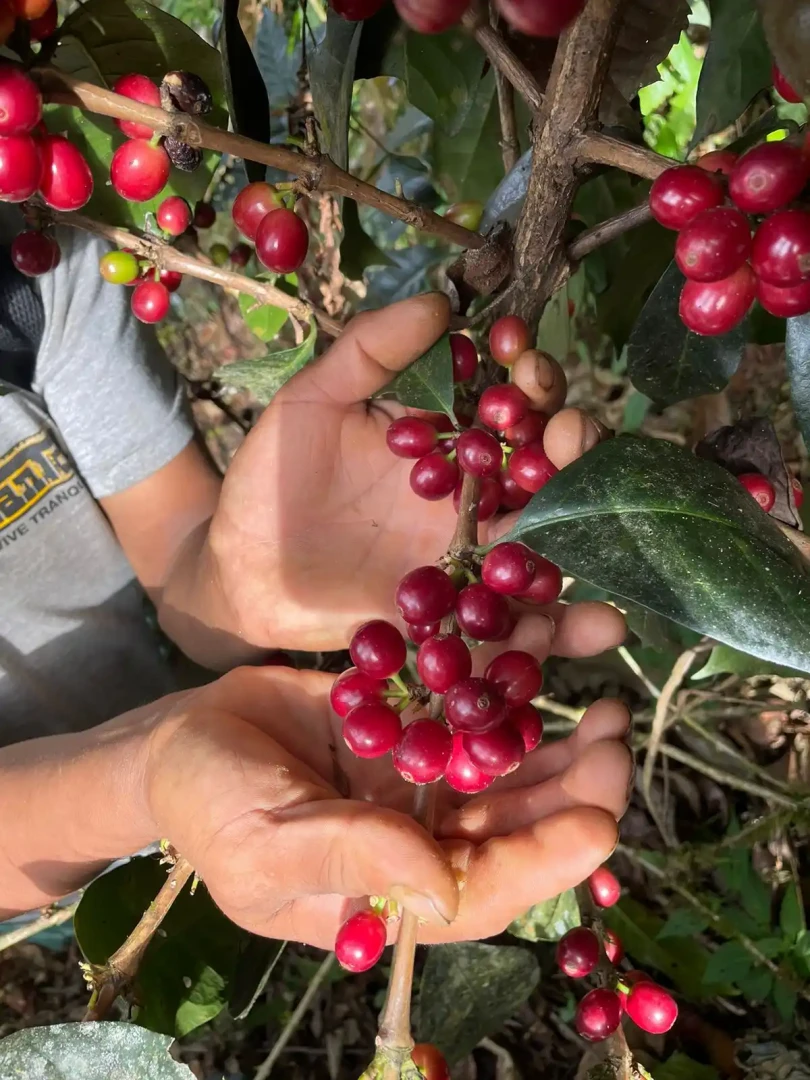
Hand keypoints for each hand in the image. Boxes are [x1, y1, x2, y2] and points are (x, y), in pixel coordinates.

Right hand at [145, 630, 631, 947]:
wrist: (180, 740)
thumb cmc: (207, 807)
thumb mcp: (264, 843)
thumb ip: (350, 858)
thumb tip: (443, 886)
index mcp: (391, 895)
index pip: (485, 891)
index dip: (545, 862)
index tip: (598, 822)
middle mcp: (420, 840)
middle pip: (515, 826)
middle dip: (573, 790)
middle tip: (614, 738)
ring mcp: (420, 782)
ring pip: (507, 770)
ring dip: (558, 744)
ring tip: (605, 706)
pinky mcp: (412, 728)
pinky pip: (469, 712)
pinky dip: (506, 688)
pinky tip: (540, 658)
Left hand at [207, 294, 617, 652]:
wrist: (240, 570)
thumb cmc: (272, 480)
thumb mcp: (311, 402)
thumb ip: (368, 352)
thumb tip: (439, 304)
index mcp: (445, 439)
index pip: (506, 402)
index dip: (525, 378)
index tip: (521, 358)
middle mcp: (472, 495)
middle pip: (544, 467)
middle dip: (569, 444)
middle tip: (566, 432)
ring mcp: (469, 556)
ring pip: (545, 542)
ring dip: (585, 533)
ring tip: (602, 522)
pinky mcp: (457, 614)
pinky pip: (515, 620)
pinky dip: (560, 628)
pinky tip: (601, 624)